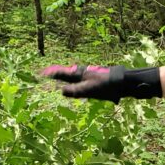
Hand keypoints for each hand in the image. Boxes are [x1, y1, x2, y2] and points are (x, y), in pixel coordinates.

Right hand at [41, 65, 160, 101]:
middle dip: (55, 75)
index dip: (50, 74)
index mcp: (79, 74)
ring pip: (73, 77)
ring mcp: (89, 76)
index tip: (40, 74)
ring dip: (64, 78)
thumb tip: (61, 91)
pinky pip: (81, 82)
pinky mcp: (95, 80)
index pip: (61, 73)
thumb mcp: (89, 90)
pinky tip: (75, 86)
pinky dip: (74, 83)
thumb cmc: (106, 86)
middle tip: (45, 75)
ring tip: (57, 80)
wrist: (124, 82)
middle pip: (66, 74)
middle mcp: (83, 73)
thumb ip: (75, 90)